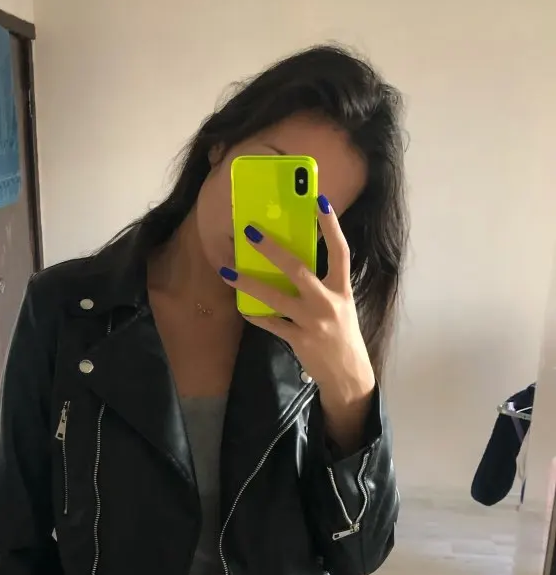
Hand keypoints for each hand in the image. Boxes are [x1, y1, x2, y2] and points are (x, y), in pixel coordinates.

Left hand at [221, 196, 375, 451]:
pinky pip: (270, 324)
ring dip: (249, 283)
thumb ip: (321, 283)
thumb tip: (291, 260)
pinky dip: (255, 314)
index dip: (331, 226)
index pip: (340, 251)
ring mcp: (313, 322)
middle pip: (299, 270)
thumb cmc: (341, 333)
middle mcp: (329, 303)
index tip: (319, 200)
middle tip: (250, 231)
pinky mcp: (299, 340)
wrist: (348, 374)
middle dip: (273, 249)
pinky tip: (241, 306)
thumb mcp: (339, 304)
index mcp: (342, 289)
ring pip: (276, 297)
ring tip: (227, 271)